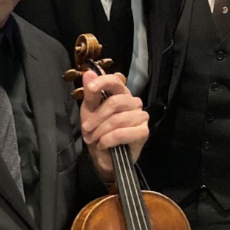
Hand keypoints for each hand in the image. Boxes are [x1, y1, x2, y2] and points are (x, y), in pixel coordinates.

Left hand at [79, 69, 148, 183]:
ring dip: (100, 131)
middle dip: (96, 118)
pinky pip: (122, 133)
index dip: (103, 82)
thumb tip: (89, 72)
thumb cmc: (98, 131)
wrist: (104, 157)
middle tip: (86, 129)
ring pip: (117, 120)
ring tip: (94, 139)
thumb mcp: (89, 111)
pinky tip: (103, 145)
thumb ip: (90, 94)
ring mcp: (141, 116)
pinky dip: (108, 140)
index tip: (91, 88)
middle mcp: (134, 102)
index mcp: (121, 94)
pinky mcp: (143, 132)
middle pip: (115, 102)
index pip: (115, 81)